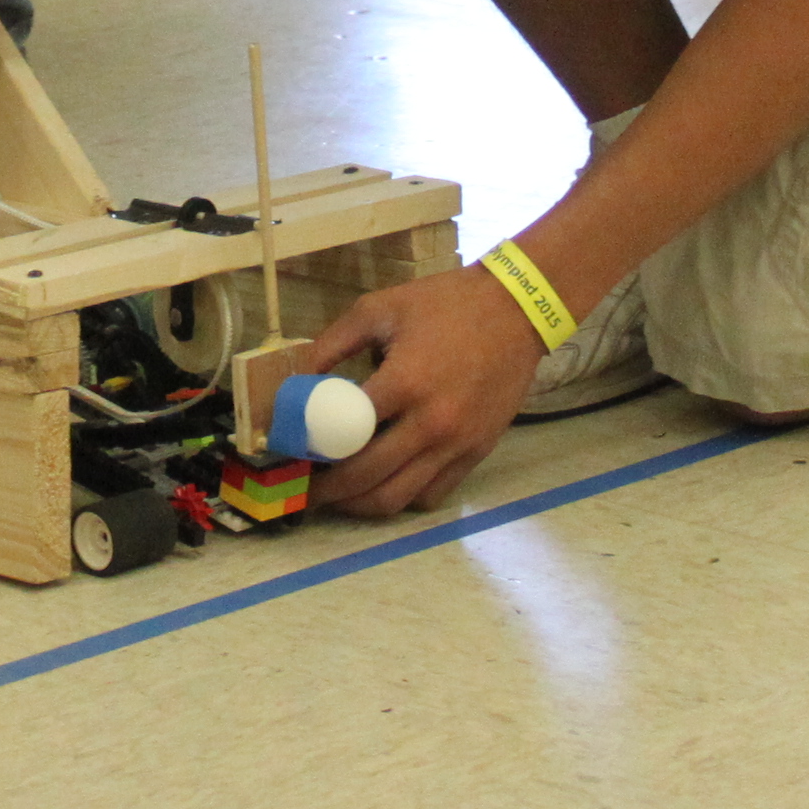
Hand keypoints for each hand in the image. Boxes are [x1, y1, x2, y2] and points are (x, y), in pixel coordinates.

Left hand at [299, 265, 546, 516]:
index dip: (311, 448)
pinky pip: (432, 494)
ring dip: (361, 505)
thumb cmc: (445, 304)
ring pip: (398, 498)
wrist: (517, 310)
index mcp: (403, 383)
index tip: (291, 456)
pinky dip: (402, 497)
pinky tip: (384, 484)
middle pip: (367, 478)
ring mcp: (457, 444)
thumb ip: (331, 345)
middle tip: (306, 490)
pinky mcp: (477, 453)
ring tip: (340, 497)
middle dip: (329, 492)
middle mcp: (430, 424)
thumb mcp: (378, 308)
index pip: (343, 432)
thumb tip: (295, 382)